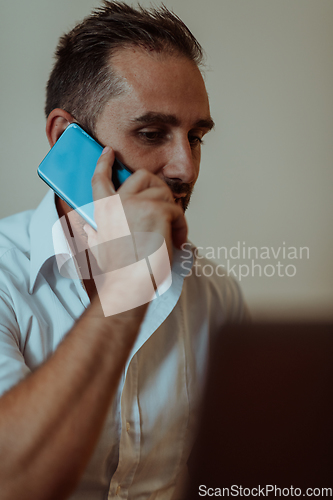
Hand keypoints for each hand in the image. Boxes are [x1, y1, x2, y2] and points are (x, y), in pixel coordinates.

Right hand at [84, 146, 187, 271]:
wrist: (129, 285)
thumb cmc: (117, 271)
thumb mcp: (98, 246)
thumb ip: (94, 230)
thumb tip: (88, 224)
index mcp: (103, 210)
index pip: (99, 179)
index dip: (103, 163)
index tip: (108, 152)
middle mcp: (118, 202)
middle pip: (142, 176)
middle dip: (157, 187)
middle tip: (164, 206)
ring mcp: (138, 204)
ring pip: (164, 193)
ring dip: (172, 212)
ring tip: (172, 232)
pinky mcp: (158, 210)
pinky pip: (177, 210)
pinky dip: (181, 225)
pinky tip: (177, 240)